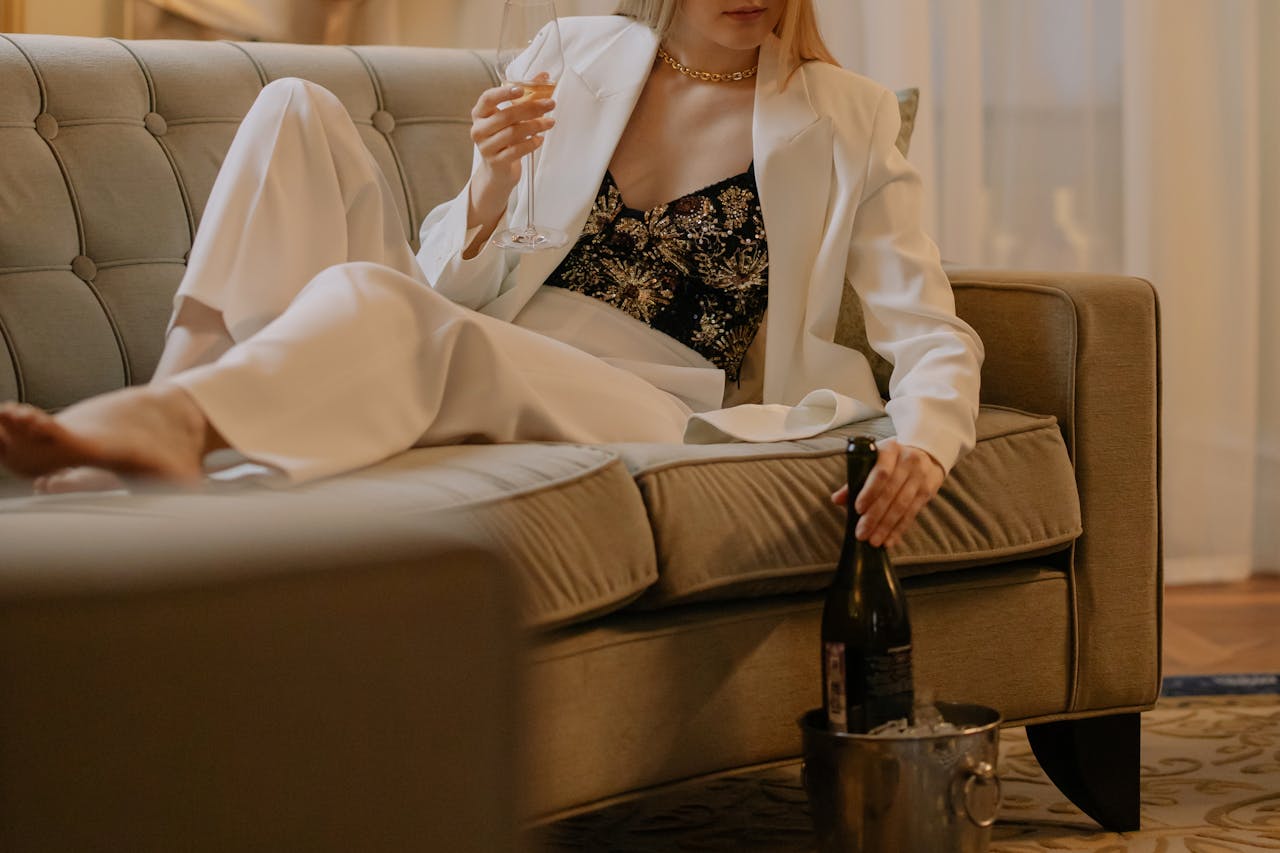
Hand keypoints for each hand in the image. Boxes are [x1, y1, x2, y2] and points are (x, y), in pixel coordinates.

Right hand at [467, 80, 555, 227]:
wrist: (498, 170)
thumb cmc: (504, 138)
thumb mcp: (511, 116)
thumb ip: (525, 96)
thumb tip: (544, 76)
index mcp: (480, 113)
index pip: (488, 98)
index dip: (504, 93)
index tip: (521, 89)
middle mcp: (479, 129)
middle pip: (506, 115)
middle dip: (531, 108)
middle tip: (550, 104)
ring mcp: (486, 147)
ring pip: (513, 132)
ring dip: (536, 125)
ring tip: (550, 122)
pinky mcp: (496, 162)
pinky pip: (517, 150)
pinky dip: (531, 143)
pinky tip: (540, 139)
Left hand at [830, 439, 943, 548]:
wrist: (926, 453)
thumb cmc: (891, 459)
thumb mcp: (874, 461)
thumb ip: (855, 480)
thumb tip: (837, 499)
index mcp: (891, 450)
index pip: (881, 473)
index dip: (870, 492)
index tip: (858, 509)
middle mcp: (908, 461)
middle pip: (891, 493)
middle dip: (875, 516)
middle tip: (862, 533)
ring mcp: (920, 476)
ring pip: (902, 506)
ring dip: (886, 526)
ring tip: (874, 541)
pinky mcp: (927, 491)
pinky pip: (912, 513)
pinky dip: (899, 529)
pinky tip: (889, 540)